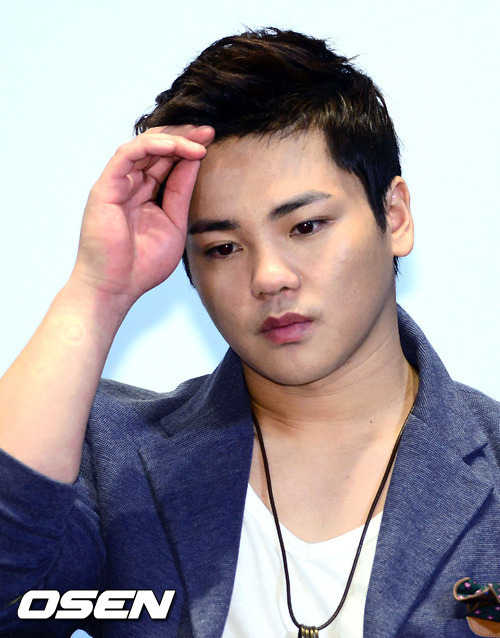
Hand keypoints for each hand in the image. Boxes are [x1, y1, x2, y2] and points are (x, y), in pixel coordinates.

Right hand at [72, 124, 214, 306]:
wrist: (117, 287)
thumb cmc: (142, 265)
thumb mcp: (174, 223)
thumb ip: (181, 192)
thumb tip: (195, 161)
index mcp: (145, 195)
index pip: (167, 162)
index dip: (188, 149)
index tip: (212, 142)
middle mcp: (130, 185)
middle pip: (157, 148)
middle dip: (184, 136)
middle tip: (209, 131)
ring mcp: (117, 185)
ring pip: (143, 146)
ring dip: (173, 139)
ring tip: (198, 140)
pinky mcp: (105, 187)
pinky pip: (127, 155)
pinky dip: (152, 146)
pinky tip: (176, 146)